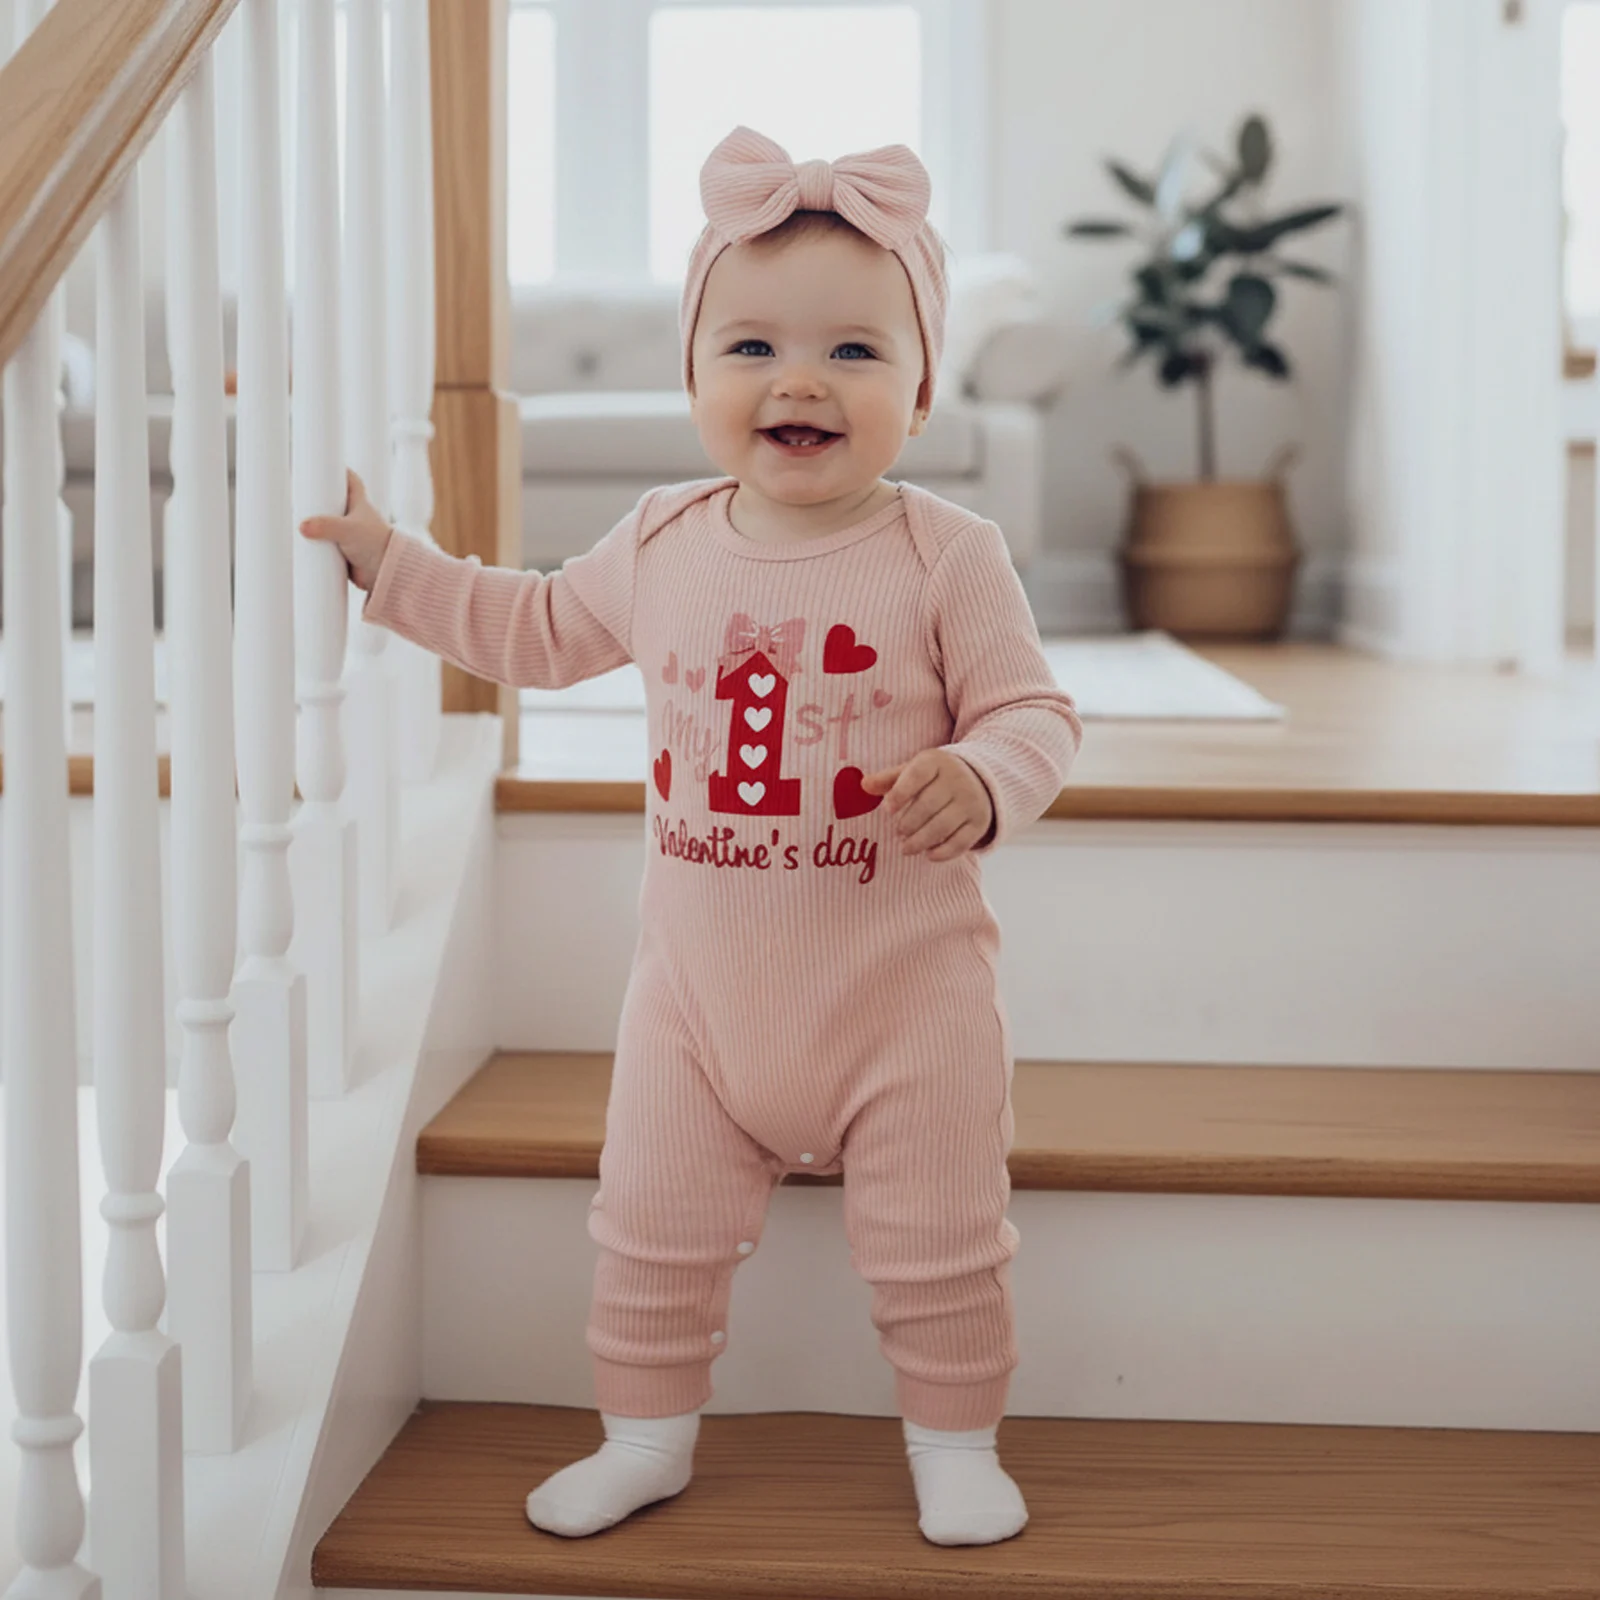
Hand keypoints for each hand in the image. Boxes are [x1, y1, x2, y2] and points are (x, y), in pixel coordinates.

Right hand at [298, 468, 392, 591]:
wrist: (387, 574)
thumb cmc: (376, 545)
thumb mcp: (348, 531)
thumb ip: (325, 526)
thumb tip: (303, 527)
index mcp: (359, 502)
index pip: (350, 479)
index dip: (338, 469)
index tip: (321, 462)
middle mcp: (353, 516)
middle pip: (332, 499)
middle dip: (317, 496)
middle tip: (296, 491)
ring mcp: (347, 533)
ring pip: (326, 522)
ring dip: (313, 521)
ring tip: (290, 515)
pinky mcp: (341, 550)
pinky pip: (324, 542)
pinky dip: (314, 541)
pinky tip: (299, 541)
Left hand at [860, 748, 994, 860]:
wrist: (980, 779)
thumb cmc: (935, 777)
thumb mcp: (914, 771)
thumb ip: (888, 779)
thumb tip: (864, 785)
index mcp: (937, 762)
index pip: (917, 775)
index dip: (900, 793)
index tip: (887, 809)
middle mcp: (957, 780)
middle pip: (928, 805)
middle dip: (908, 823)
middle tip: (897, 832)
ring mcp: (971, 802)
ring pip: (943, 826)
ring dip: (920, 841)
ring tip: (905, 848)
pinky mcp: (979, 823)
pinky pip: (960, 842)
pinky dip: (942, 852)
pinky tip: (928, 854)